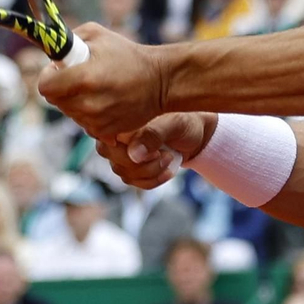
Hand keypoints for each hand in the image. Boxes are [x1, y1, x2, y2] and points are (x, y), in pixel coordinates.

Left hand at [37, 24, 167, 140]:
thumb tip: (52, 51)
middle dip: (61, 87)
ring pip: (69, 112)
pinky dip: (88, 113)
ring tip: (95, 88)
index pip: (45, 86)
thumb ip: (69, 40)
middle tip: (79, 76)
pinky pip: (83, 122)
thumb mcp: (98, 34)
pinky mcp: (104, 131)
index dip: (49, 76)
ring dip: (74, 101)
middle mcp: (88, 103)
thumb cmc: (129, 56)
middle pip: (55, 100)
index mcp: (84, 78)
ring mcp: (96, 120)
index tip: (59, 70)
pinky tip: (103, 101)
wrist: (160, 82)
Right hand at [95, 113, 216, 189]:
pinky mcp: (132, 168)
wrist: (197, 135)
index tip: (153, 151)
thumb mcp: (174, 124)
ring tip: (169, 158)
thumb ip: (153, 135)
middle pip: (115, 160)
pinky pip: (135, 182)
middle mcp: (118, 137)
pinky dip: (153, 180)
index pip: (107, 141)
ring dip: (151, 172)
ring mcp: (123, 154)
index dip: (125, 151)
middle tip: (165, 155)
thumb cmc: (185, 123)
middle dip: (142, 165)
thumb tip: (134, 154)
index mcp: (123, 121)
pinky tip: (168, 172)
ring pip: (125, 174)